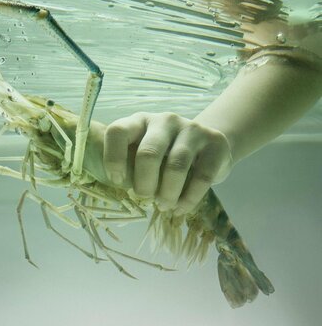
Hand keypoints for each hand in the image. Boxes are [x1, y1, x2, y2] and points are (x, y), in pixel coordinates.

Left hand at [103, 112, 232, 214]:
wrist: (207, 145)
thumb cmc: (165, 155)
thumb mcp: (143, 155)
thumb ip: (131, 166)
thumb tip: (123, 188)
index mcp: (139, 121)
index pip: (117, 132)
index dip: (113, 158)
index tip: (117, 181)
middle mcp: (164, 121)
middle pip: (149, 153)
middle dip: (144, 183)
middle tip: (145, 198)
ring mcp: (191, 128)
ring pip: (176, 166)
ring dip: (168, 193)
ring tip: (164, 206)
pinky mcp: (215, 142)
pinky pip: (202, 176)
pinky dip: (189, 198)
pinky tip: (181, 208)